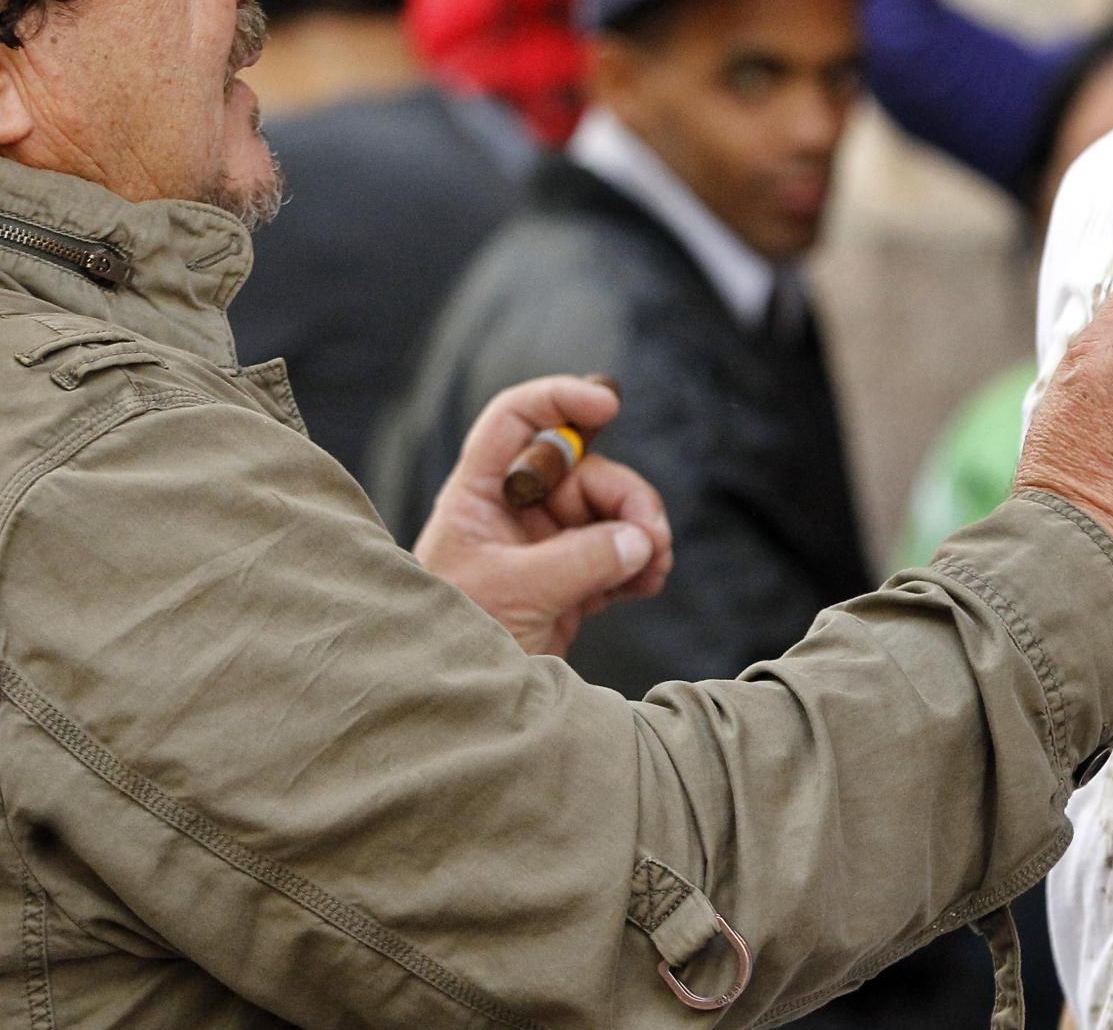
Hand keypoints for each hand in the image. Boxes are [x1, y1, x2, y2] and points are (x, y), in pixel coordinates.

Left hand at [414, 376, 673, 656]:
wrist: (458, 713)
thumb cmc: (458, 641)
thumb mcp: (515, 594)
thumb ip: (579, 560)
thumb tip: (639, 540)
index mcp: (480, 495)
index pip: (515, 420)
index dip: (558, 400)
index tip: (607, 406)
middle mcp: (514, 511)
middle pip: (582, 470)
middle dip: (624, 495)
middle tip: (651, 536)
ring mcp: (545, 546)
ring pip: (608, 512)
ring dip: (641, 532)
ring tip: (655, 568)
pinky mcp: (571, 583)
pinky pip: (617, 553)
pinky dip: (639, 562)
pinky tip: (648, 583)